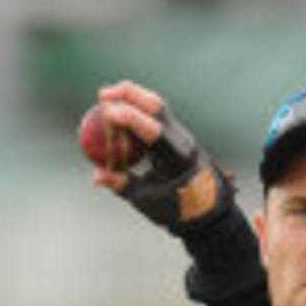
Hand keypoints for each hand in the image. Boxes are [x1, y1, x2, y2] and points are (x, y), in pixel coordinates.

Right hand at [93, 80, 221, 222]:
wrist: (209, 212)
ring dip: (132, 98)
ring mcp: (182, 134)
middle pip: (155, 105)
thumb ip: (122, 185)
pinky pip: (156, 115)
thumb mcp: (148, 201)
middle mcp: (181, 140)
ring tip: (107, 100)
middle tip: (101, 96)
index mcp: (177, 158)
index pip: (152, 129)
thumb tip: (96, 176)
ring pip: (157, 105)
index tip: (106, 113)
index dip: (128, 117)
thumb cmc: (179, 211)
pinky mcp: (178, 135)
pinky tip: (120, 114)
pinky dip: (137, 110)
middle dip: (127, 94)